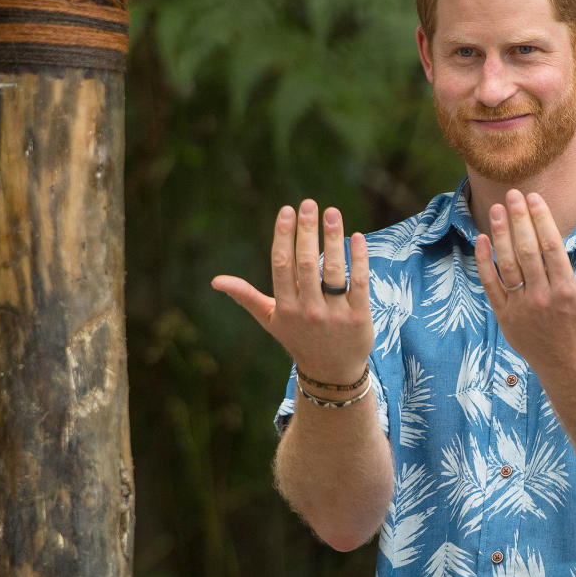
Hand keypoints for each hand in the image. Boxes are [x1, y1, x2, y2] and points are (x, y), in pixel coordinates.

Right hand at [212, 199, 373, 382]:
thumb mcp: (270, 320)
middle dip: (307, 231)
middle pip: (306, 263)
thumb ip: (246, 297)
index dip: (283, 236)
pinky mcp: (359, 318)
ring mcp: (334, 315)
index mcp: (284, 307)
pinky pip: (359, 283)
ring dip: (333, 238)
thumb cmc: (298, 338)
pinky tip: (357, 236)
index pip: (281, 265)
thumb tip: (216, 281)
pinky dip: (358, 259)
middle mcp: (307, 310)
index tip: (288, 210)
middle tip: (310, 204)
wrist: (331, 372)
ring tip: (332, 212)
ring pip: (332, 270)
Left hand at [473, 190, 575, 377]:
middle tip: (512, 193)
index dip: (541, 220)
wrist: (563, 360)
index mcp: (566, 288)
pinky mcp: (504, 314)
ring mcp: (521, 306)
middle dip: (519, 220)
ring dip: (500, 235)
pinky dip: (484, 262)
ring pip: (507, 264)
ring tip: (496, 209)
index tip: (534, 198)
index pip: (551, 247)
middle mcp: (542, 296)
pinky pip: (490, 284)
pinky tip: (481, 239)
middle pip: (527, 251)